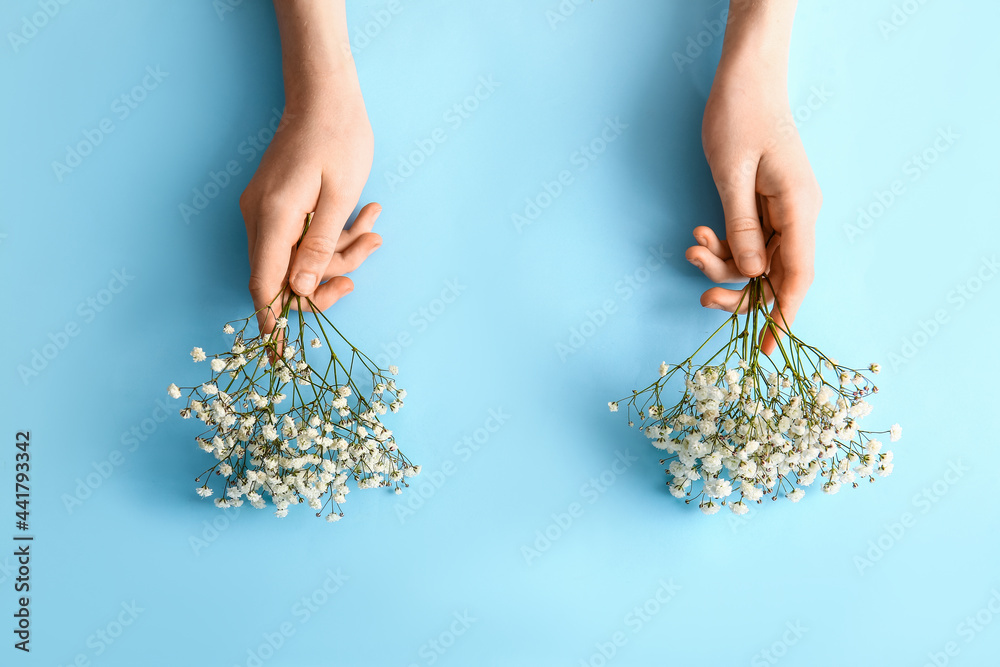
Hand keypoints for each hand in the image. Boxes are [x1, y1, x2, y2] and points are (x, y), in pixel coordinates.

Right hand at [240, 0, 378, 337]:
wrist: (325, 94)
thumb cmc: (338, 139)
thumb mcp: (339, 197)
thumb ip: (319, 247)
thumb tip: (301, 292)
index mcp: (273, 219)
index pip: (265, 286)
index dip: (275, 324)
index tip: (284, 356)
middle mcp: (260, 218)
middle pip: (286, 277)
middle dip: (331, 275)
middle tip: (369, 250)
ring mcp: (265, 212)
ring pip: (299, 257)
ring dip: (340, 249)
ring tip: (374, 224)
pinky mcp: (276, 206)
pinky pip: (301, 236)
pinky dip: (332, 234)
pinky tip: (365, 214)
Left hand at [685, 2, 820, 354]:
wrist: (745, 79)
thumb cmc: (740, 116)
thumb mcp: (733, 174)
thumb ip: (743, 226)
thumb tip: (752, 272)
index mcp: (799, 208)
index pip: (799, 276)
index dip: (785, 316)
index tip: (768, 348)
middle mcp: (797, 214)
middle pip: (775, 276)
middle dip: (737, 289)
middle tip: (701, 295)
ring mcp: (783, 212)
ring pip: (756, 262)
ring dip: (722, 265)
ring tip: (693, 246)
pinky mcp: (765, 208)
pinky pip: (748, 243)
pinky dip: (723, 246)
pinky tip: (700, 234)